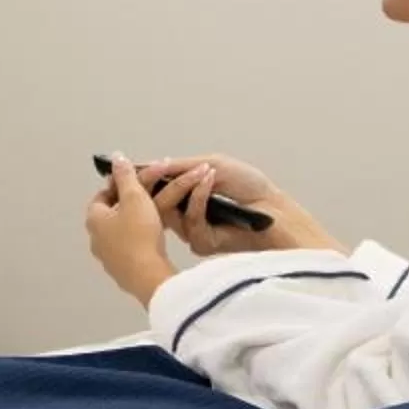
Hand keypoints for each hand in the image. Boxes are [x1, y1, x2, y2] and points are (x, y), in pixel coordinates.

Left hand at [85, 155, 175, 306]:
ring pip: (123, 231)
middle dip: (131, 202)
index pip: (102, 195)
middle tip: (148, 194)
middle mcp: (97, 239)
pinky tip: (155, 237)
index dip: (118, 185)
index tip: (133, 180)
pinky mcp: (124, 270)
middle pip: (113, 213)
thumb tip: (117, 158)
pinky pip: (132, 248)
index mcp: (94, 219)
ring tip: (154, 215)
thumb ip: (126, 176)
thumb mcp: (135, 197)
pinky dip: (142, 239)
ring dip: (137, 220)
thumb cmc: (139, 235)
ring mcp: (109, 257)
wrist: (149, 276)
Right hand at [137, 154, 337, 257]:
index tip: (135, 169)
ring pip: (170, 215)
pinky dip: (198, 201)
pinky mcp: (203, 244)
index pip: (158, 191)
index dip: (148, 181)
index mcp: (188, 196)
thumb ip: (180, 167)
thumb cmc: (249, 186)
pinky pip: (190, 223)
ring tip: (201, 172)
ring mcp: (194, 231)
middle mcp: (188, 215)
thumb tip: (153, 165)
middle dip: (158, 185)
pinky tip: (210, 183)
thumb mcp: (211, 164)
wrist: (273, 208)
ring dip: (185, 188)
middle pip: (157, 205)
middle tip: (158, 170)